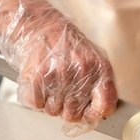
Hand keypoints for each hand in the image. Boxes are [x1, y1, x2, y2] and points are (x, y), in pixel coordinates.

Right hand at [0, 0, 117, 134]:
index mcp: (100, 68)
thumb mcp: (93, 59)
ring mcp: (59, 74)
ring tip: (50, 83)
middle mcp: (82, 72)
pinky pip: (36, 104)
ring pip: (53, 111)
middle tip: (62, 92)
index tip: (88, 114)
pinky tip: (39, 83)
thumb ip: (100, 84)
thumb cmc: (66, 44)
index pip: (105, 105)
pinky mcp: (38, 76)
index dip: (94, 114)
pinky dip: (34, 97)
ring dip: (49, 102)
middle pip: (73, 114)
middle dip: (65, 109)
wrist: (40, 24)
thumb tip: (103, 112)